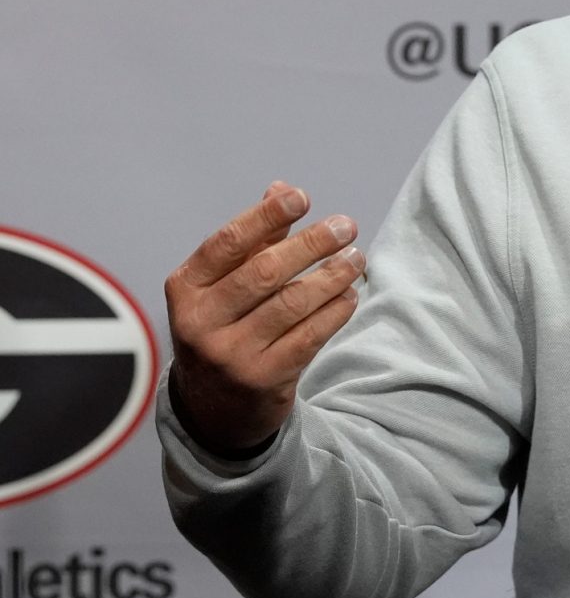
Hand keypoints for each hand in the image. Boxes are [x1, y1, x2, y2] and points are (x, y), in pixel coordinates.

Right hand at [164, 183, 362, 453]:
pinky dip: (335, 311)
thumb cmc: (225, 329)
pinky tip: (350, 294)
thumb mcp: (223, 287)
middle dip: (311, 244)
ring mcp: (230, 355)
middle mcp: (200, 322)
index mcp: (185, 289)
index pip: (227, 244)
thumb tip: (282, 188)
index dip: (264, 216)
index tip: (302, 197)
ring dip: (331, 276)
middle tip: (346, 226)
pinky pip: (309, 337)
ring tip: (356, 258)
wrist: (214, 409)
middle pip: (263, 272)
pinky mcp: (262, 380)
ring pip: (291, 304)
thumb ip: (253, 241)